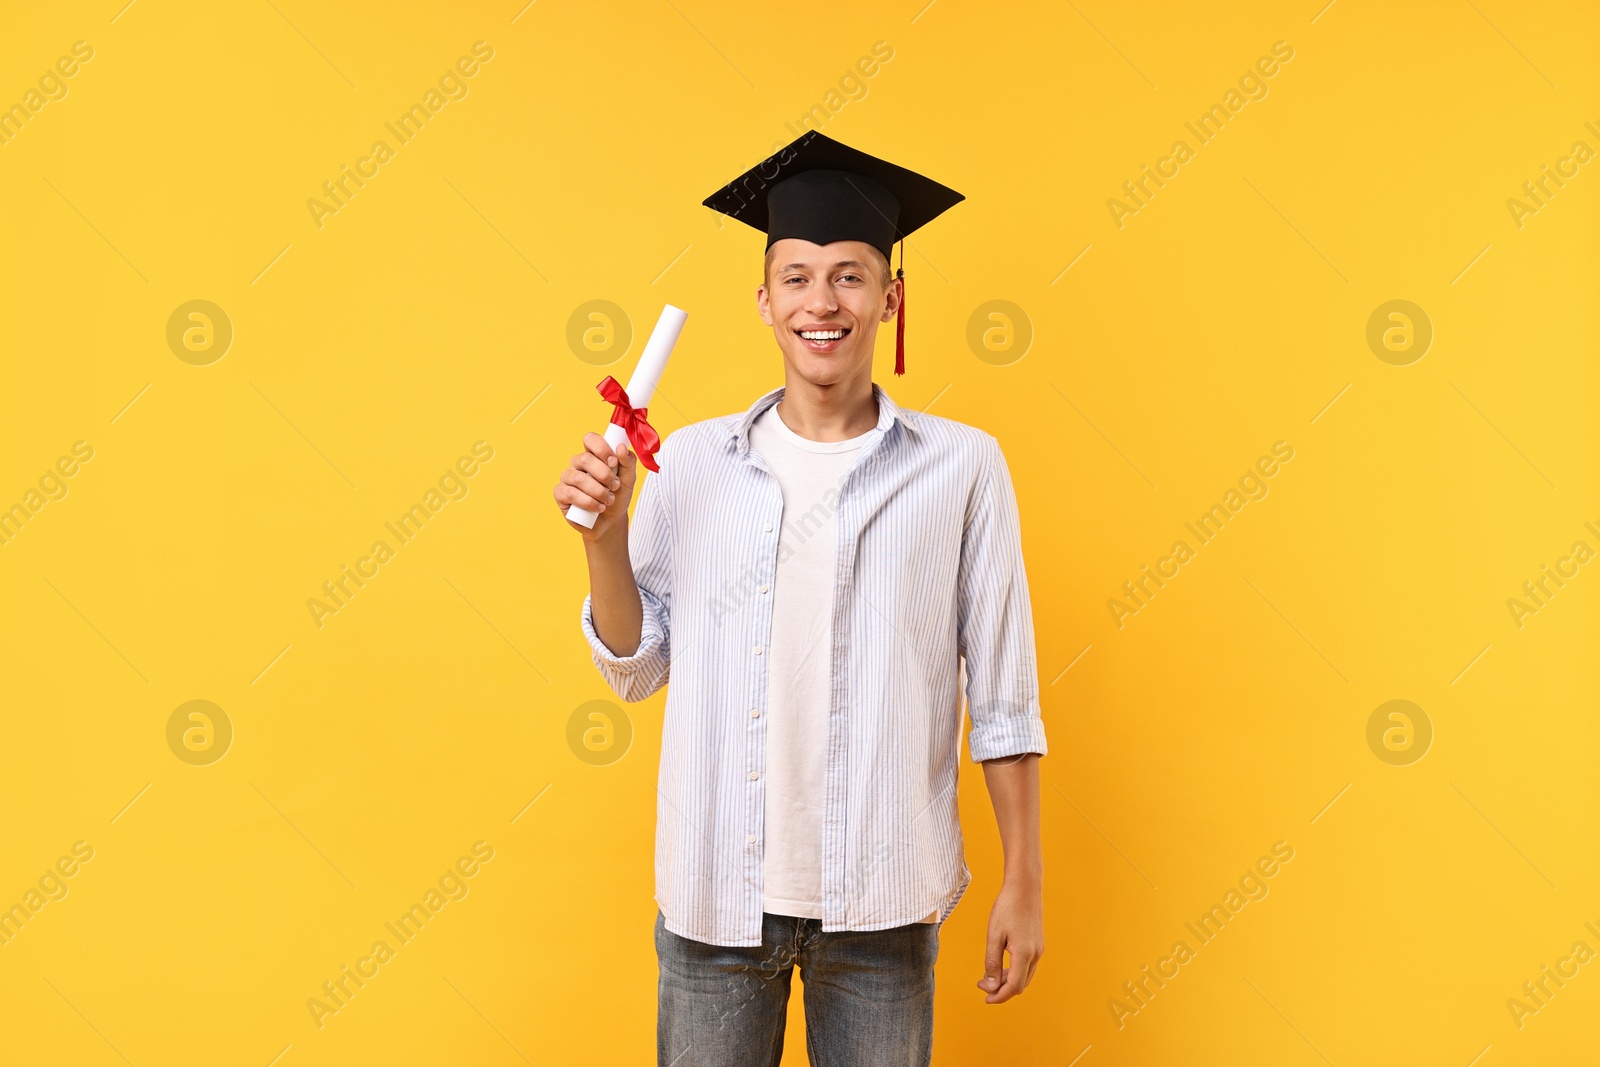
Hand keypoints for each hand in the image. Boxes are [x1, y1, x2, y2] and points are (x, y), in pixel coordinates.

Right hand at [553, 432, 636, 541]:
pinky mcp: (560, 494)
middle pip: (584, 459)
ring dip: (598, 491)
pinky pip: (570, 493)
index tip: (613, 461)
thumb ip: (628, 462)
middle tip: (615, 486)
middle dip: (603, 474)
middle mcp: (577, 464)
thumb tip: (621, 447)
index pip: (590, 439)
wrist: (611, 521)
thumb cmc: (618, 496)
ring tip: (609, 500)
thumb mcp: (629, 479)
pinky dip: (588, 502)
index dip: (601, 448)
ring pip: (578, 478)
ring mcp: (567, 478)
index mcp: (593, 455)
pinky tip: (598, 508)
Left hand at [977, 878, 1042, 1003]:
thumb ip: (992, 962)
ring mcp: (1039, 950)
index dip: (999, 996)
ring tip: (988, 976)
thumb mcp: (994, 935)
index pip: (1013, 986)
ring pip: (1024, 976)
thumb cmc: (1007, 907)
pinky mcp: (1038, 944)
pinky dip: (1014, 971)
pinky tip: (1001, 966)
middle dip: (1001, 990)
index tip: (985, 998)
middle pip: (1020, 985)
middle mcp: (1035, 955)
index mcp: (1024, 954)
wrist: (1025, 887)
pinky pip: (1027, 966)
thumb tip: (990, 984)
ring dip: (1007, 981)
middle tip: (982, 984)